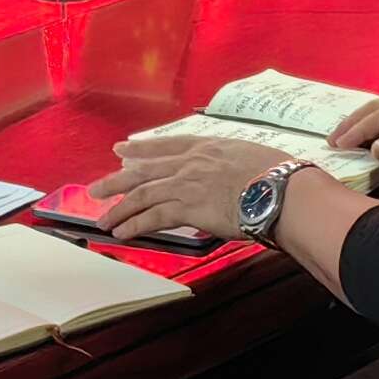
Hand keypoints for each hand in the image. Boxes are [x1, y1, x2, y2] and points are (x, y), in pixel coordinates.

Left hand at [98, 129, 275, 245]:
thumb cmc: (276, 176)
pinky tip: (122, 232)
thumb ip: (229, 162)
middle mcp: (191, 162)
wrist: (281, 190)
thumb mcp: (249, 156)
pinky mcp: (188, 207)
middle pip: (144, 170)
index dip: (141, 149)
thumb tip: (228, 174)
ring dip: (119, 209)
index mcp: (207, 146)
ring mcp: (187, 183)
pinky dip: (134, 225)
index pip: (165, 145)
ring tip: (104, 220)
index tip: (121, 150)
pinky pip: (153, 217)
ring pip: (143, 195)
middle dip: (117, 180)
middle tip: (97, 189)